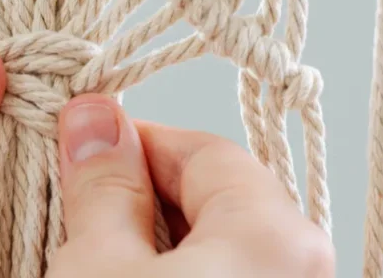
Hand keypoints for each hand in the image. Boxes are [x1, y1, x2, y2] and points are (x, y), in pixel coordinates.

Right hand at [50, 96, 334, 277]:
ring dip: (156, 249)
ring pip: (220, 253)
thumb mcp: (98, 271)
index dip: (131, 142)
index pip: (203, 150)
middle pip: (216, 203)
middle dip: (141, 199)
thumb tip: (94, 120)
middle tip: (75, 212)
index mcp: (278, 236)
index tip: (80, 149)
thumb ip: (101, 189)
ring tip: (94, 262)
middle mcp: (307, 270)